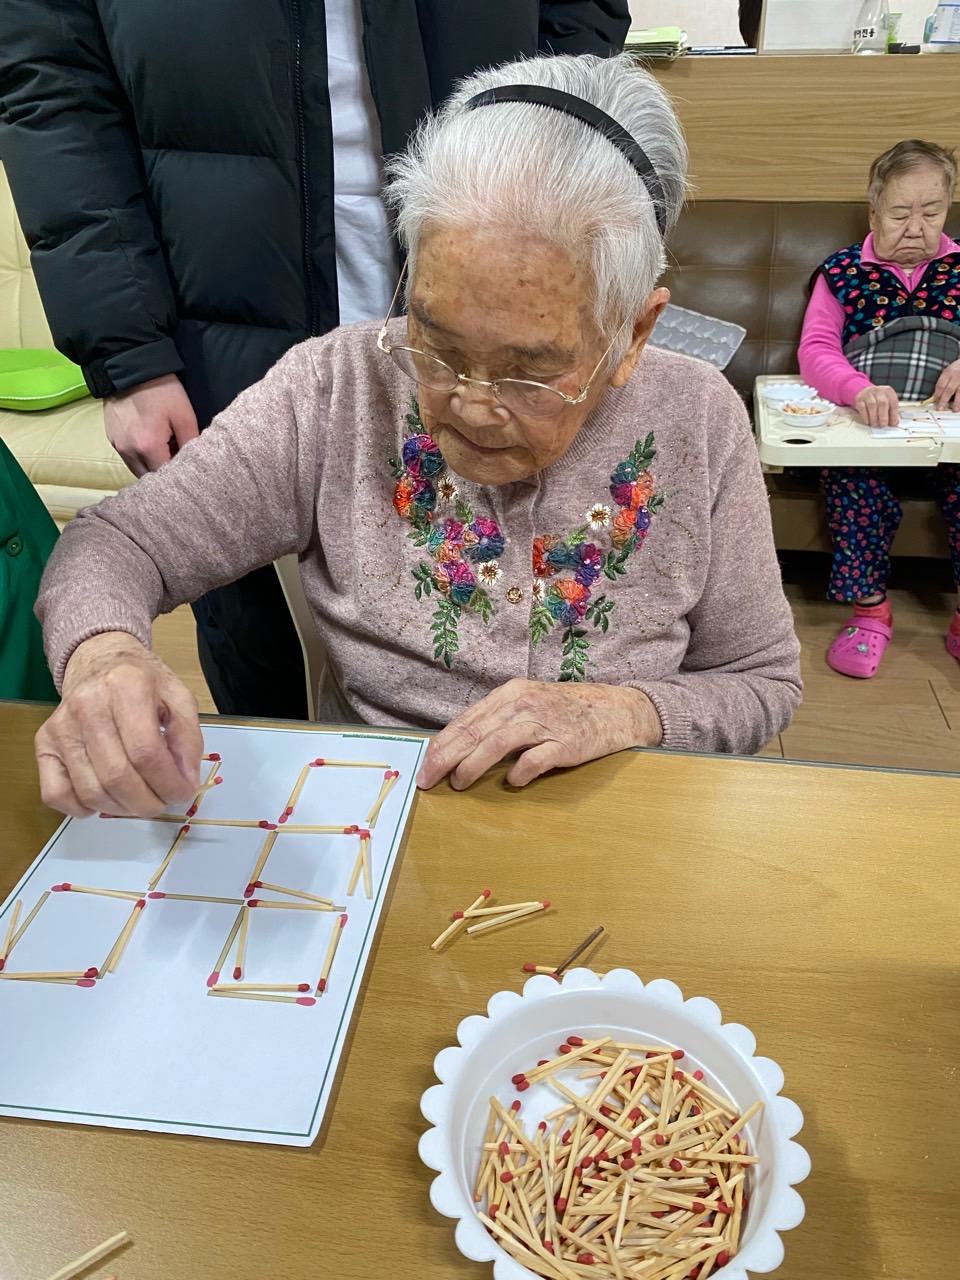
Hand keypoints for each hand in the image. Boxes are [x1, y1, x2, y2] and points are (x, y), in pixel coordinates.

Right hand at [35, 632, 202, 818]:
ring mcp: (61, 726)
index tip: (183, 794)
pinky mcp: (44, 743)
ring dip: (122, 808)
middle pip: (117, 776)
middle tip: (164, 803)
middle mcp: (88, 705)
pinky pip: (56, 794)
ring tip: (141, 800)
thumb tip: (185, 782)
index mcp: (127, 687)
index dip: (168, 783)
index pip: (146, 751)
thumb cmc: (142, 682)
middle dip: (148, 803)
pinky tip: (106, 798)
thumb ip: (188, 739)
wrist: (99, 661)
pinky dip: (83, 809)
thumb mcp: (179, 697)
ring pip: (91, 791)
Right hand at [104, 374, 198, 476]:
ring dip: (152, 467)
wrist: (130, 367)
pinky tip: (151, 443)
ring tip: (165, 451)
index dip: (179, 476)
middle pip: (150, 478)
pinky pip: (129, 458)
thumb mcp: (184, 416)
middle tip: (178, 460)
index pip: (165, 478)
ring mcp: (117, 446)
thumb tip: (195, 464)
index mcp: (148, 447)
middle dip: (165, 474)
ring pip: (138, 470)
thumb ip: (190, 444)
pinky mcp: (112, 439)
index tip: (189, 469)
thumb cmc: (161, 390)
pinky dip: (141, 457)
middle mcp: (129, 451)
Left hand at [416, 679, 662, 790]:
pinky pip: (534, 760)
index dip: (442, 744)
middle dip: (446, 757)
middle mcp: (524, 704)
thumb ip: (498, 721)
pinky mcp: (565, 743)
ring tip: (459, 783)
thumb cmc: (568, 711)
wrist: (617, 709)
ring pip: (497, 743)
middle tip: (428, 779)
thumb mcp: (529, 705)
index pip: (467, 720)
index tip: (424, 765)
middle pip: (476, 731)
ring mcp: (545, 723)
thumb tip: (459, 748)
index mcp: (511, 694)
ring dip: (473, 765)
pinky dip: (519, 772)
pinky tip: (511, 782)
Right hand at [853, 384, 899, 427]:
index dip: (893, 414)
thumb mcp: (887, 403)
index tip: (892, 423)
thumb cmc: (878, 400)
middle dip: (883, 416)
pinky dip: (866, 416)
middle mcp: (879, 391)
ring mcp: (868, 394)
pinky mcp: (859, 399)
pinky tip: (868, 421)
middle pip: (882, 403)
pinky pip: (862, 408)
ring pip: (872, 406)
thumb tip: (894, 423)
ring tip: (875, 424)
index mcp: (888, 392)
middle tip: (883, 425)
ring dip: (874, 417)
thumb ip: (891, 413)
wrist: (865, 393)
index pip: (893, 403)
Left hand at [933, 359, 959, 411]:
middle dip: (944, 400)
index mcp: (948, 373)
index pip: (940, 386)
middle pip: (949, 390)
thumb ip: (943, 382)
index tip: (936, 402)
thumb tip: (936, 396)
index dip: (937, 395)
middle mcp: (956, 376)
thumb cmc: (957, 368)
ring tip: (955, 410)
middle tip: (941, 408)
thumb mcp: (948, 371)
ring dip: (957, 402)